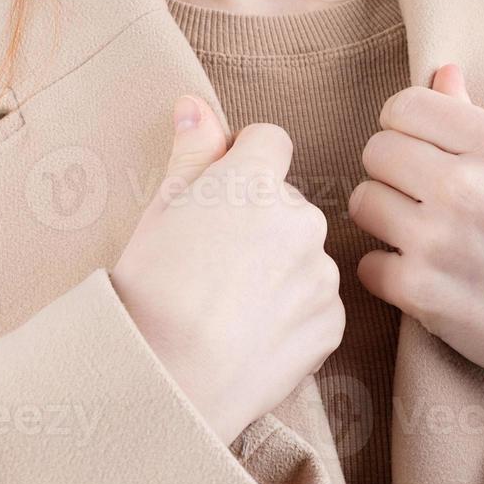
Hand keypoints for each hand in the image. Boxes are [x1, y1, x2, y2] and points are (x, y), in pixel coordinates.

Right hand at [112, 97, 343, 444]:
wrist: (169, 379)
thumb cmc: (151, 292)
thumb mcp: (158, 211)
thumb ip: (191, 153)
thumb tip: (196, 103)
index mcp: (256, 182)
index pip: (269, 141)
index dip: (241, 164)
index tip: (215, 196)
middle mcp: (302, 219)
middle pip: (287, 203)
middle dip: (260, 222)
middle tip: (213, 265)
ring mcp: (322, 273)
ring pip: (304, 256)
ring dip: (279, 270)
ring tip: (229, 308)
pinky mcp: (333, 323)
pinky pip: (316, 305)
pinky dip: (292, 315)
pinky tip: (251, 335)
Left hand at [349, 67, 483, 483]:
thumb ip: (476, 119)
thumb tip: (441, 71)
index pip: (403, 106)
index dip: (407, 130)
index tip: (424, 154)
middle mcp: (467, 185)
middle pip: (375, 151)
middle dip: (392, 173)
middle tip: (422, 198)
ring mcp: (439, 240)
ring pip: (363, 202)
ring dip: (385, 220)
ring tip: (423, 236)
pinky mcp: (420, 291)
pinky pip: (367, 264)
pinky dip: (389, 274)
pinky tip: (425, 277)